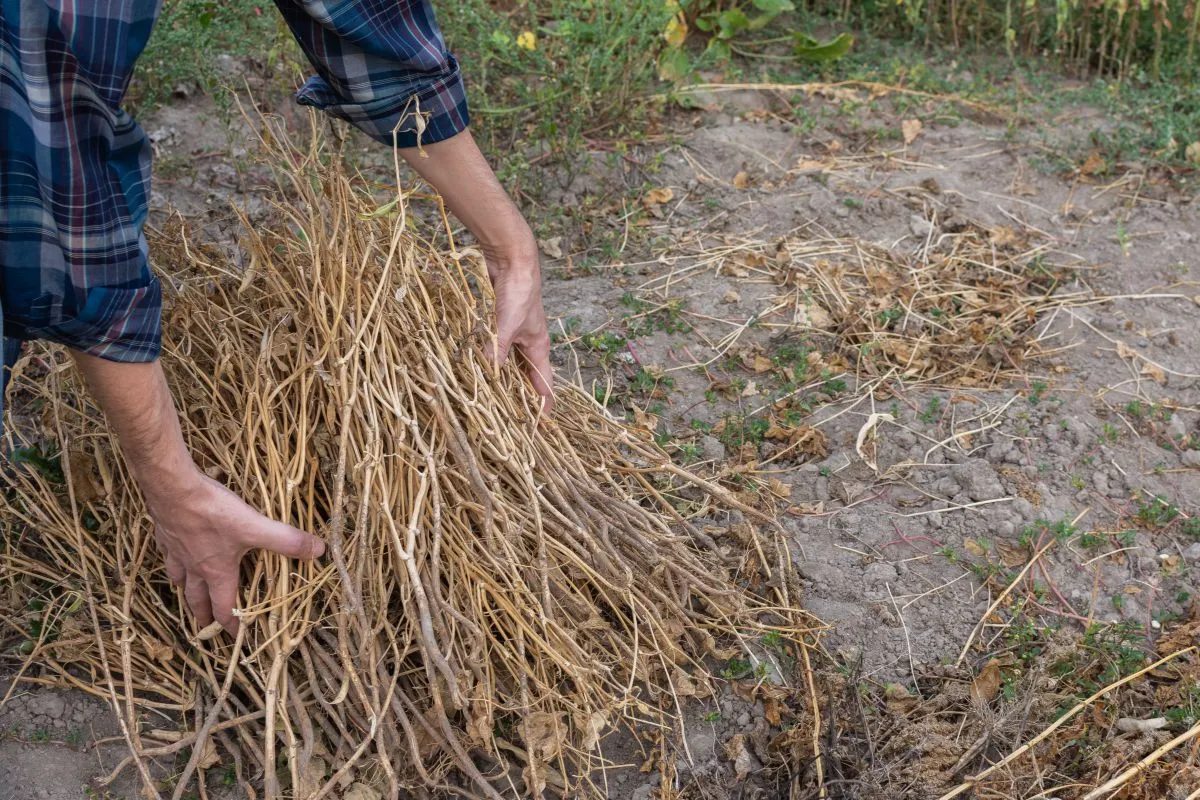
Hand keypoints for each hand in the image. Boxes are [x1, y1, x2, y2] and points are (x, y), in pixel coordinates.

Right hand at [145, 470, 325, 634]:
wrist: (173, 489)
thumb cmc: (213, 513)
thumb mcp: (256, 527)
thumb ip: (286, 541)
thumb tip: (318, 551)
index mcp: (217, 571)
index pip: (224, 607)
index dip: (232, 624)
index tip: (236, 636)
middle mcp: (194, 567)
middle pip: (196, 598)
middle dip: (202, 614)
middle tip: (204, 626)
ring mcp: (176, 550)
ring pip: (178, 577)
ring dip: (184, 588)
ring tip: (187, 592)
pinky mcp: (165, 533)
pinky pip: (168, 553)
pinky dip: (172, 559)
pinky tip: (174, 553)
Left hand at [484, 242, 553, 411]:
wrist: (513, 260)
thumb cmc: (519, 292)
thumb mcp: (507, 326)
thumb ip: (496, 350)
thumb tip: (485, 374)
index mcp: (538, 349)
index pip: (544, 385)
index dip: (542, 406)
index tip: (539, 428)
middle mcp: (528, 345)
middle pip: (526, 379)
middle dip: (520, 398)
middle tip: (510, 420)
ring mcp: (514, 336)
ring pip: (509, 366)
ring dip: (502, 381)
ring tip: (492, 401)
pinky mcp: (499, 326)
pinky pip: (495, 352)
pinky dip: (488, 363)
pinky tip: (477, 371)